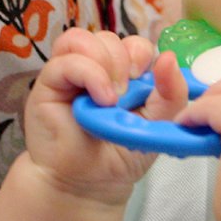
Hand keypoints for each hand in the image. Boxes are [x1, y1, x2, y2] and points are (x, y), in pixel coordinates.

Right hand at [23, 28, 187, 205]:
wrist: (91, 183)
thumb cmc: (122, 152)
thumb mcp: (159, 122)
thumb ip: (171, 92)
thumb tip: (168, 56)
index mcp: (122, 73)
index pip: (132, 43)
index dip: (141, 53)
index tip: (144, 79)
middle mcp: (95, 69)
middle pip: (109, 37)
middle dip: (125, 59)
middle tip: (127, 94)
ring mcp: (70, 74)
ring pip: (84, 39)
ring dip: (106, 64)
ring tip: (112, 98)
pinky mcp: (49, 85)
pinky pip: (66, 61)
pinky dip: (90, 74)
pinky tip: (101, 99)